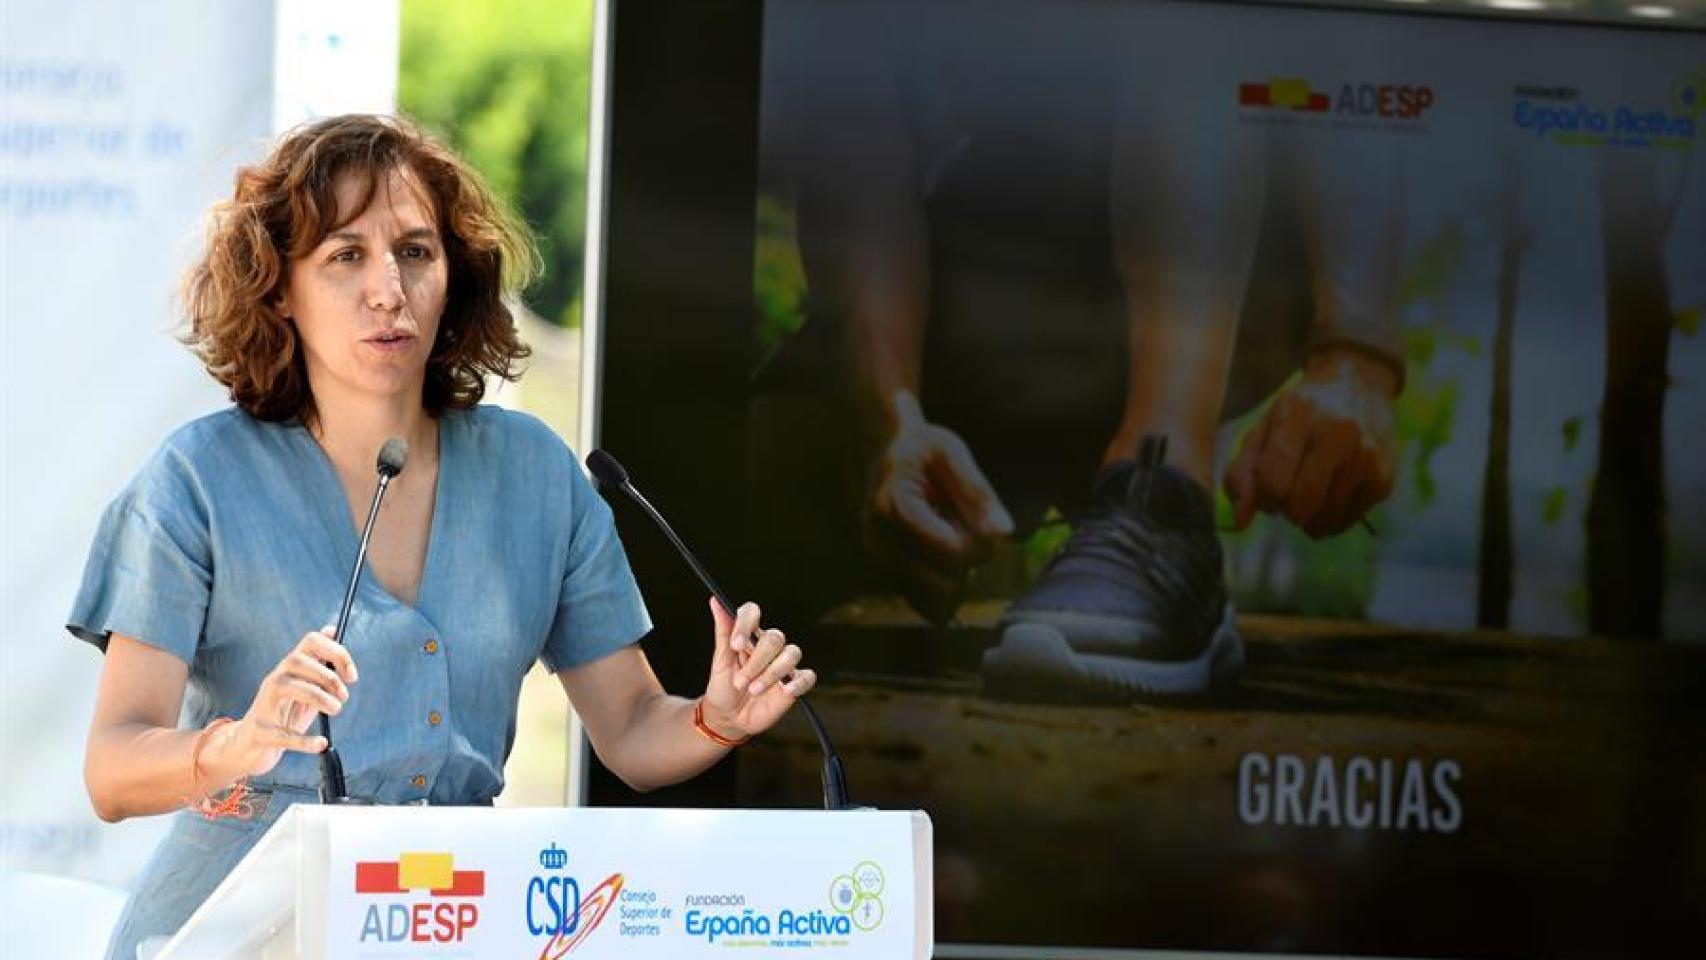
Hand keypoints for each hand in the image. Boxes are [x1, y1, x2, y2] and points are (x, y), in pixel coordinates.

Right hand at [207, 628, 357, 778]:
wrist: (249, 746)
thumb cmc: (283, 713)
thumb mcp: (305, 686)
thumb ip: (320, 663)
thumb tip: (332, 630)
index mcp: (290, 668)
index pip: (311, 641)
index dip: (337, 652)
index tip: (352, 677)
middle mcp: (275, 680)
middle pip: (299, 660)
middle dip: (329, 677)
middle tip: (343, 697)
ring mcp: (265, 704)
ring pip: (289, 688)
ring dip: (320, 699)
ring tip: (335, 710)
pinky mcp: (259, 733)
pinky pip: (282, 734)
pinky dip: (304, 741)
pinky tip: (320, 743)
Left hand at [699, 600, 815, 741]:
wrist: (729, 718)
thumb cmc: (724, 686)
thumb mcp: (720, 661)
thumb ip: (723, 631)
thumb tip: (716, 601)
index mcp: (750, 636)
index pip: (752, 614)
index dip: (746, 625)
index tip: (736, 645)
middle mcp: (769, 648)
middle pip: (775, 638)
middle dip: (756, 661)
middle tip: (740, 681)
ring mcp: (784, 665)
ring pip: (791, 654)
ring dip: (771, 674)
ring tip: (754, 690)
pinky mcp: (795, 684)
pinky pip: (807, 676)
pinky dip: (798, 682)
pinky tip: (784, 690)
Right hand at [863, 391, 1013, 622]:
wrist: (885, 454)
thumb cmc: (921, 449)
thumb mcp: (951, 453)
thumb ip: (978, 492)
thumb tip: (1004, 533)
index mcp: (893, 509)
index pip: (953, 551)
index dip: (981, 541)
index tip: (984, 517)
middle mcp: (878, 542)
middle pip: (947, 578)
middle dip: (969, 558)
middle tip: (968, 523)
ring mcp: (879, 562)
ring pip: (939, 593)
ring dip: (957, 570)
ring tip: (950, 532)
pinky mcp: (887, 575)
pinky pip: (928, 602)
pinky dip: (945, 579)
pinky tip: (943, 550)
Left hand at [1225, 348, 1399, 537]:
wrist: (1357, 385)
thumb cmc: (1301, 411)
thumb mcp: (1264, 428)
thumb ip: (1243, 473)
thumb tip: (1241, 522)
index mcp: (1298, 416)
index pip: (1271, 480)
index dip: (1263, 496)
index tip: (1267, 489)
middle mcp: (1338, 435)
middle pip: (1299, 505)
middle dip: (1285, 509)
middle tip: (1288, 494)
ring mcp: (1366, 458)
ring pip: (1324, 520)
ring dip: (1308, 518)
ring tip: (1309, 494)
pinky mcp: (1384, 479)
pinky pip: (1347, 522)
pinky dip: (1331, 519)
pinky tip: (1329, 497)